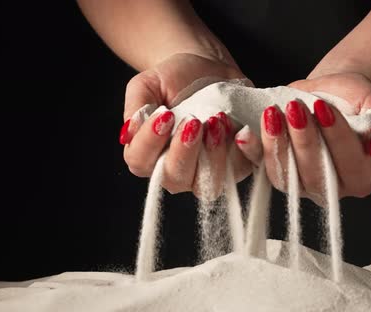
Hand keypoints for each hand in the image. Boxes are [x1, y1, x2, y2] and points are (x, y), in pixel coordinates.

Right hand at [120, 53, 253, 196]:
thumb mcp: (147, 84)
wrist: (207, 67)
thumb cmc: (173, 79)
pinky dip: (241, 153)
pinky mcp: (236, 165)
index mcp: (147, 155)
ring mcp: (206, 172)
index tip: (164, 114)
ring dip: (213, 156)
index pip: (140, 161)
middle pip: (174, 179)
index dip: (150, 142)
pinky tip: (241, 131)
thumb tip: (129, 132)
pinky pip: (240, 170)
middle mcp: (175, 170)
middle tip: (193, 121)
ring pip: (208, 184)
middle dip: (184, 152)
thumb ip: (136, 108)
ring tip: (216, 120)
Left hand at [238, 72, 370, 202]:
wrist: (329, 92)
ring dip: (277, 145)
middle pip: (314, 175)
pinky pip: (259, 167)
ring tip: (273, 113)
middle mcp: (329, 188)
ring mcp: (298, 184)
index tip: (324, 109)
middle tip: (296, 108)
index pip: (351, 166)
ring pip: (285, 176)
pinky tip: (245, 134)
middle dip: (304, 141)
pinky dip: (251, 151)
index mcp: (360, 177)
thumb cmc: (355, 101)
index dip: (337, 139)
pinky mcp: (275, 171)